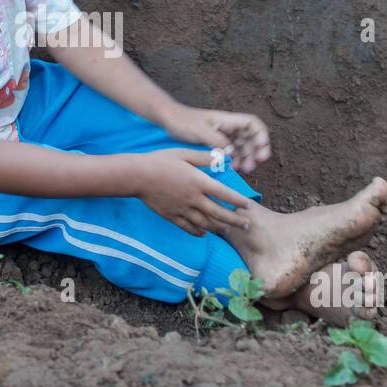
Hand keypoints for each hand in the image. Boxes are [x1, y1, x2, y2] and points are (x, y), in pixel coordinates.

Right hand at [131, 148, 254, 236]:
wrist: (137, 176)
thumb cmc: (160, 161)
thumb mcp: (184, 153)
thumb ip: (204, 157)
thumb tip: (223, 157)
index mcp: (198, 182)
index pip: (224, 194)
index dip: (238, 201)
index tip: (249, 206)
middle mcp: (193, 198)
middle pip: (219, 213)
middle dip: (235, 220)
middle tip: (247, 225)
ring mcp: (182, 209)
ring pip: (205, 223)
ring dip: (219, 227)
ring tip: (229, 229)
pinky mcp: (171, 216)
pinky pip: (188, 227)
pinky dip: (199, 232)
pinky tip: (205, 233)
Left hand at [159, 103, 270, 172]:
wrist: (169, 121)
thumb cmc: (183, 122)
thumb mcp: (200, 131)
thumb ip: (216, 141)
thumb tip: (231, 152)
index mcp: (228, 120)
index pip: (253, 124)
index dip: (261, 135)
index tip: (260, 148)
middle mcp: (229, 127)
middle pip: (251, 137)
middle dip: (255, 151)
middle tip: (253, 165)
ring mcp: (224, 135)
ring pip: (243, 146)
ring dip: (247, 157)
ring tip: (245, 170)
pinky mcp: (217, 143)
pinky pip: (233, 152)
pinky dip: (236, 159)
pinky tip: (234, 168)